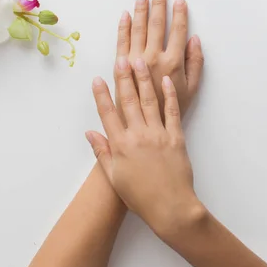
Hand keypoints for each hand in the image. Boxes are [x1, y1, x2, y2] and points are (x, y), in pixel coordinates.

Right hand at [86, 59, 204, 236]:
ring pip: (149, 101)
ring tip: (140, 60)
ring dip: (144, 79)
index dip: (101, 95)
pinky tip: (165, 79)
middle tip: (120, 58)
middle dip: (123, 78)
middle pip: (128, 101)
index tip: (97, 78)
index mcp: (121, 145)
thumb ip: (102, 153)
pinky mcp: (176, 137)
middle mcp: (138, 135)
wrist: (170, 207)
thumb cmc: (140, 196)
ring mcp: (158, 134)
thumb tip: (90, 133)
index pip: (107, 114)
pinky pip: (171, 112)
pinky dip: (169, 94)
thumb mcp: (114, 176)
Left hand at [116, 0, 203, 118]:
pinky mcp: (121, 66)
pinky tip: (126, 14)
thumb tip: (194, 39)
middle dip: (158, 6)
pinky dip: (124, 26)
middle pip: (156, 25)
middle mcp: (153, 58)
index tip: (179, 0)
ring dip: (141, 10)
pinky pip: (122, 41)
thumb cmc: (170, 109)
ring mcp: (135, 61)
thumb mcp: (192, 89)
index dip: (179, 14)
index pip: (177, 31)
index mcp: (173, 62)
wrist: (144, 125)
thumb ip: (195, 63)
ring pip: (138, 29)